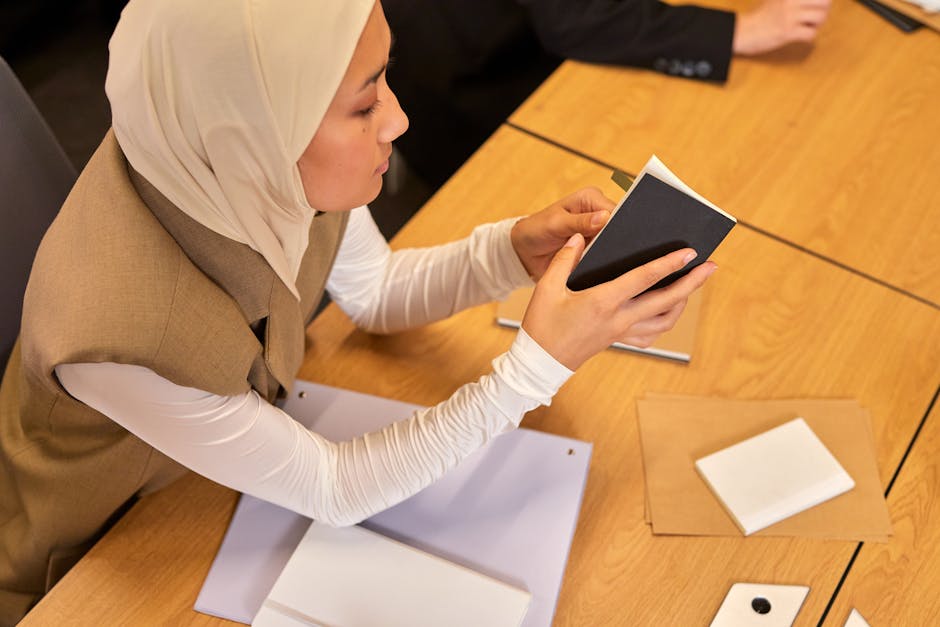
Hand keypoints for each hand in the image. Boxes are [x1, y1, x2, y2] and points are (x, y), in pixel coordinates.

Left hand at [510, 187, 613, 280]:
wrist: (525, 251)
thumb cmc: (536, 229)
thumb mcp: (556, 223)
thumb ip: (580, 221)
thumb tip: (604, 218)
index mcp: (591, 198)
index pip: (616, 210)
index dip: (617, 225)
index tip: (611, 239)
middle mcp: (598, 213)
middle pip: (618, 228)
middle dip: (611, 240)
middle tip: (597, 250)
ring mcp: (597, 232)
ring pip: (613, 243)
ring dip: (605, 252)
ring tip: (590, 257)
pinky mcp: (594, 248)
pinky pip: (604, 256)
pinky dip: (599, 261)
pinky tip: (591, 264)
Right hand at [522, 234, 715, 369]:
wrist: (540, 362)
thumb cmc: (541, 324)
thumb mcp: (546, 289)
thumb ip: (564, 260)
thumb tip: (578, 238)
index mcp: (603, 301)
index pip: (644, 278)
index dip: (669, 264)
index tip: (690, 252)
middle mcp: (618, 318)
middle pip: (666, 300)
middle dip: (692, 283)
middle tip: (710, 267)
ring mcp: (621, 332)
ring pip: (664, 321)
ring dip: (682, 303)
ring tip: (691, 286)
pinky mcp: (618, 341)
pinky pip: (650, 336)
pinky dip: (664, 324)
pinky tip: (666, 312)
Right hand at [733, 0, 830, 55]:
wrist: (743, 32)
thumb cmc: (761, 17)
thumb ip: (795, 0)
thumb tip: (822, 2)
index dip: (822, 1)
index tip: (814, 7)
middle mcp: (791, 1)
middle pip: (825, 2)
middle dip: (823, 12)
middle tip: (813, 18)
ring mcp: (790, 16)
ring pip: (821, 17)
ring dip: (817, 25)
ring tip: (806, 27)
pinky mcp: (787, 32)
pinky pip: (811, 34)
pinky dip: (809, 37)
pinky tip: (800, 36)